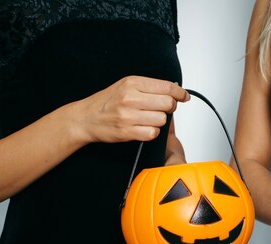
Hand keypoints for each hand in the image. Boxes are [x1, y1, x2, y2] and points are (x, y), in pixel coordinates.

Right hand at [71, 76, 189, 143]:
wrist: (85, 118)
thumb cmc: (106, 102)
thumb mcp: (125, 85)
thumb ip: (148, 87)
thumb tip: (174, 90)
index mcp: (132, 83)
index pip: (167, 87)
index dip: (180, 93)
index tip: (184, 97)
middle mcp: (131, 98)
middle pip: (168, 104)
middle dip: (170, 108)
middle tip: (162, 109)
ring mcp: (129, 116)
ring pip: (162, 119)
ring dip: (159, 121)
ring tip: (147, 119)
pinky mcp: (127, 131)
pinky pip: (153, 133)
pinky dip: (151, 132)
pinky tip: (143, 128)